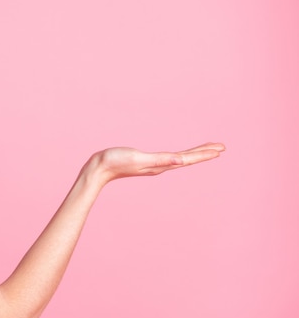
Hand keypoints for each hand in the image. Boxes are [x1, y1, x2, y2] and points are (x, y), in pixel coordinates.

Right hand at [86, 142, 225, 186]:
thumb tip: (181, 161)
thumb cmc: (115, 162)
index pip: (187, 158)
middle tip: (221, 148)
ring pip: (179, 159)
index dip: (204, 154)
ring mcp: (152, 165)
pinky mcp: (145, 162)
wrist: (98, 169)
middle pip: (186, 159)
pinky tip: (178, 156)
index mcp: (160, 165)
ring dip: (193, 154)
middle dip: (204, 153)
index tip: (220, 149)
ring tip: (205, 150)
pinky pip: (168, 158)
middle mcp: (159, 166)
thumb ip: (161, 159)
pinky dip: (179, 155)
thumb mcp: (139, 158)